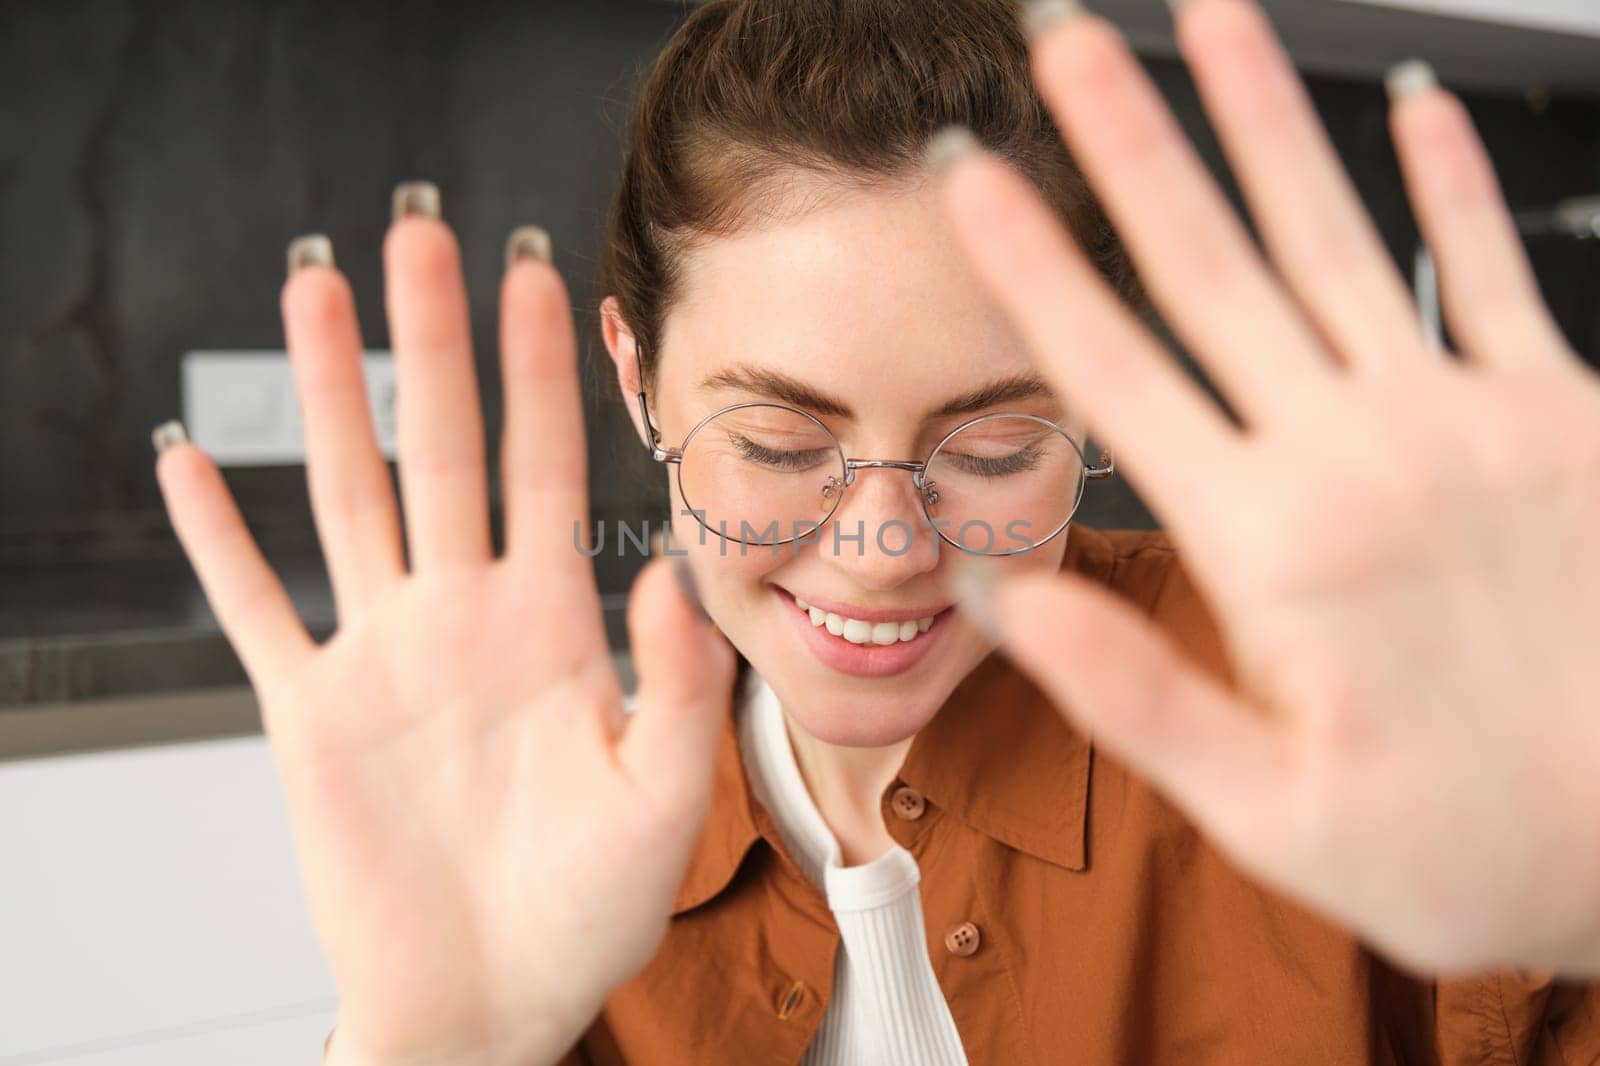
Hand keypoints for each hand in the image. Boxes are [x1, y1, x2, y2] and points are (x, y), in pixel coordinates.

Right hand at [154, 194, 734, 1061]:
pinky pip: (252, 609)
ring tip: (313, 292)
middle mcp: (464, 615)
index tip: (540, 277)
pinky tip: (189, 463)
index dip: (541, 372)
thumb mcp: (661, 798)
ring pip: (350, 496)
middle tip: (421, 232)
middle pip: (444, 449)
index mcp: (553, 624)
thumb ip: (676, 684)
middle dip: (432, 343)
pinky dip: (217, 541)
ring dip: (329, 398)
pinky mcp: (308, 712)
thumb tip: (673, 573)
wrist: (490, 997)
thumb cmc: (586, 912)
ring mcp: (382, 654)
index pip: (549, 467)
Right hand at [935, 0, 1599, 975]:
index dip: (1034, 268)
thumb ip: (1131, 691)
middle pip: (1215, 264)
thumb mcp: (1272, 814)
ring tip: (1211, 19)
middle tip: (1070, 42)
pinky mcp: (1562, 412)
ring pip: (1339, 235)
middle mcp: (1362, 452)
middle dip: (1130, 138)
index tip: (977, 178)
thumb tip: (1006, 597)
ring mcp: (1469, 417)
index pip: (1117, 373)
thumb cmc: (1478, 844)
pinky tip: (1413, 106)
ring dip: (1264, 117)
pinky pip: (1493, 268)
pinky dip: (1451, 179)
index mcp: (1274, 543)